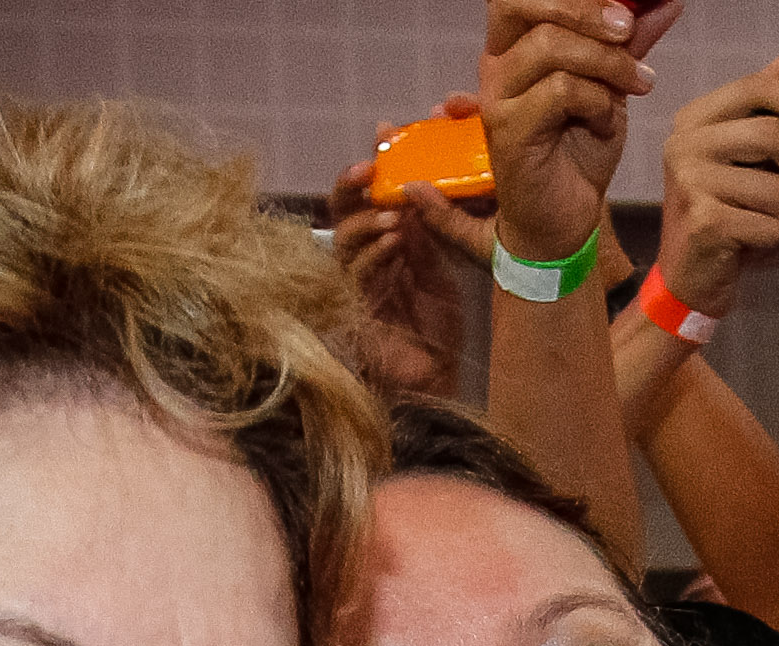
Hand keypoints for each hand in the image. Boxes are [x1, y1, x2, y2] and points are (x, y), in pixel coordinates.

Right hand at [328, 102, 495, 394]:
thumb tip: (422, 187)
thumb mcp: (437, 269)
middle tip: (372, 169)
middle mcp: (360, 259)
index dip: (372, 164)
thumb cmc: (435, 329)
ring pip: (343, 240)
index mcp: (379, 243)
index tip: (385, 133)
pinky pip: (356, 275)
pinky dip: (374, 254)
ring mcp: (355, 284)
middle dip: (353, 186)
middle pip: (341, 212)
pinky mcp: (356, 311)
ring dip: (367, 221)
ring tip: (393, 212)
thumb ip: (427, 233)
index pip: (365, 196)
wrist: (437, 379)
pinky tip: (393, 242)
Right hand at [480, 0, 682, 265]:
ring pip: (550, 46)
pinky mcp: (507, 129)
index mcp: (514, 44)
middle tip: (628, 29)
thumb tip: (665, 3)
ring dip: (606, 62)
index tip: (627, 9)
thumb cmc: (581, 151)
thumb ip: (629, 45)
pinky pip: (559, 91)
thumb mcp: (612, 88)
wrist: (566, 218)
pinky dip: (596, 101)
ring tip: (638, 84)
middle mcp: (497, 62)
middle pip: (523, 3)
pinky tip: (608, 122)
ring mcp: (497, 95)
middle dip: (585, 9)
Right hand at [655, 55, 778, 319]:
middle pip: (772, 134)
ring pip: (777, 187)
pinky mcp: (705, 222)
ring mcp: (690, 183)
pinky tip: (749, 243)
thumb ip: (763, 108)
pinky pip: (771, 224)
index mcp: (693, 120)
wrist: (688, 277)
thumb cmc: (722, 213)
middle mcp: (684, 144)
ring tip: (762, 223)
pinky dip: (774, 237)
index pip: (756, 87)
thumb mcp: (741, 156)